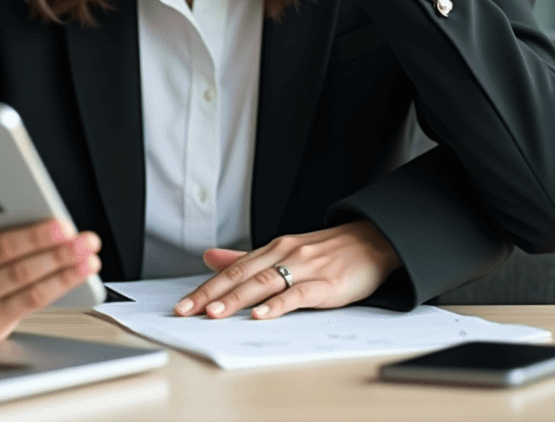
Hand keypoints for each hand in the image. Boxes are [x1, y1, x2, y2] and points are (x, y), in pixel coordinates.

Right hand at [0, 213, 101, 342]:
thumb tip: (7, 187)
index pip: (2, 247)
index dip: (36, 237)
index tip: (64, 225)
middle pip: (21, 271)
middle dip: (60, 254)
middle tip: (88, 240)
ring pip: (32, 293)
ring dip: (67, 274)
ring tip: (90, 258)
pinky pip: (32, 307)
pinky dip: (59, 289)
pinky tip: (78, 275)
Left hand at [173, 220, 400, 320]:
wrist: (372, 240)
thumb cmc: (327, 250)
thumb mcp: (284, 250)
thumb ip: (246, 257)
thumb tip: (210, 258)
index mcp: (273, 248)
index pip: (233, 269)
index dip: (206, 286)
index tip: (183, 304)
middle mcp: (285, 254)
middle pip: (242, 275)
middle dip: (212, 294)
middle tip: (187, 310)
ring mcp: (305, 268)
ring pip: (265, 282)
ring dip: (238, 298)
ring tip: (215, 313)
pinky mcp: (326, 284)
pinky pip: (298, 294)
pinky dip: (278, 304)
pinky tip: (262, 314)